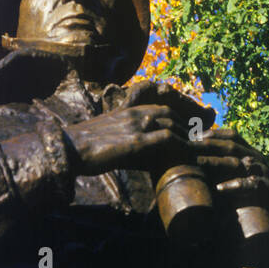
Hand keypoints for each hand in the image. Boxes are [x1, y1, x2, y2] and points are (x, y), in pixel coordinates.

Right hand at [65, 81, 214, 174]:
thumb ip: (127, 137)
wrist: (68, 148)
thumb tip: (142, 152)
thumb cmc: (84, 147)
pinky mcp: (137, 141)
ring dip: (188, 139)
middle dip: (188, 130)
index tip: (189, 135)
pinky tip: (189, 158)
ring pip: (174, 126)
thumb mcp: (109, 136)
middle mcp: (136, 114)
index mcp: (129, 110)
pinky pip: (168, 140)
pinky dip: (181, 147)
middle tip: (200, 145)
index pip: (162, 110)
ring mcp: (137, 126)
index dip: (179, 122)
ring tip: (199, 153)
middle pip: (172, 117)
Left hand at [193, 128, 268, 206]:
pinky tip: (219, 188)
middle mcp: (257, 159)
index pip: (232, 136)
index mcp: (251, 152)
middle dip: (209, 144)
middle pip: (232, 146)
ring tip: (198, 162)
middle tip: (188, 145)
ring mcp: (262, 172)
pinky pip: (250, 184)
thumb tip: (202, 160)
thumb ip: (229, 166)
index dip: (213, 133)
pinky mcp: (266, 188)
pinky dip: (235, 186)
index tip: (193, 134)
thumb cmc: (258, 192)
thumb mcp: (246, 174)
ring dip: (217, 162)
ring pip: (239, 163)